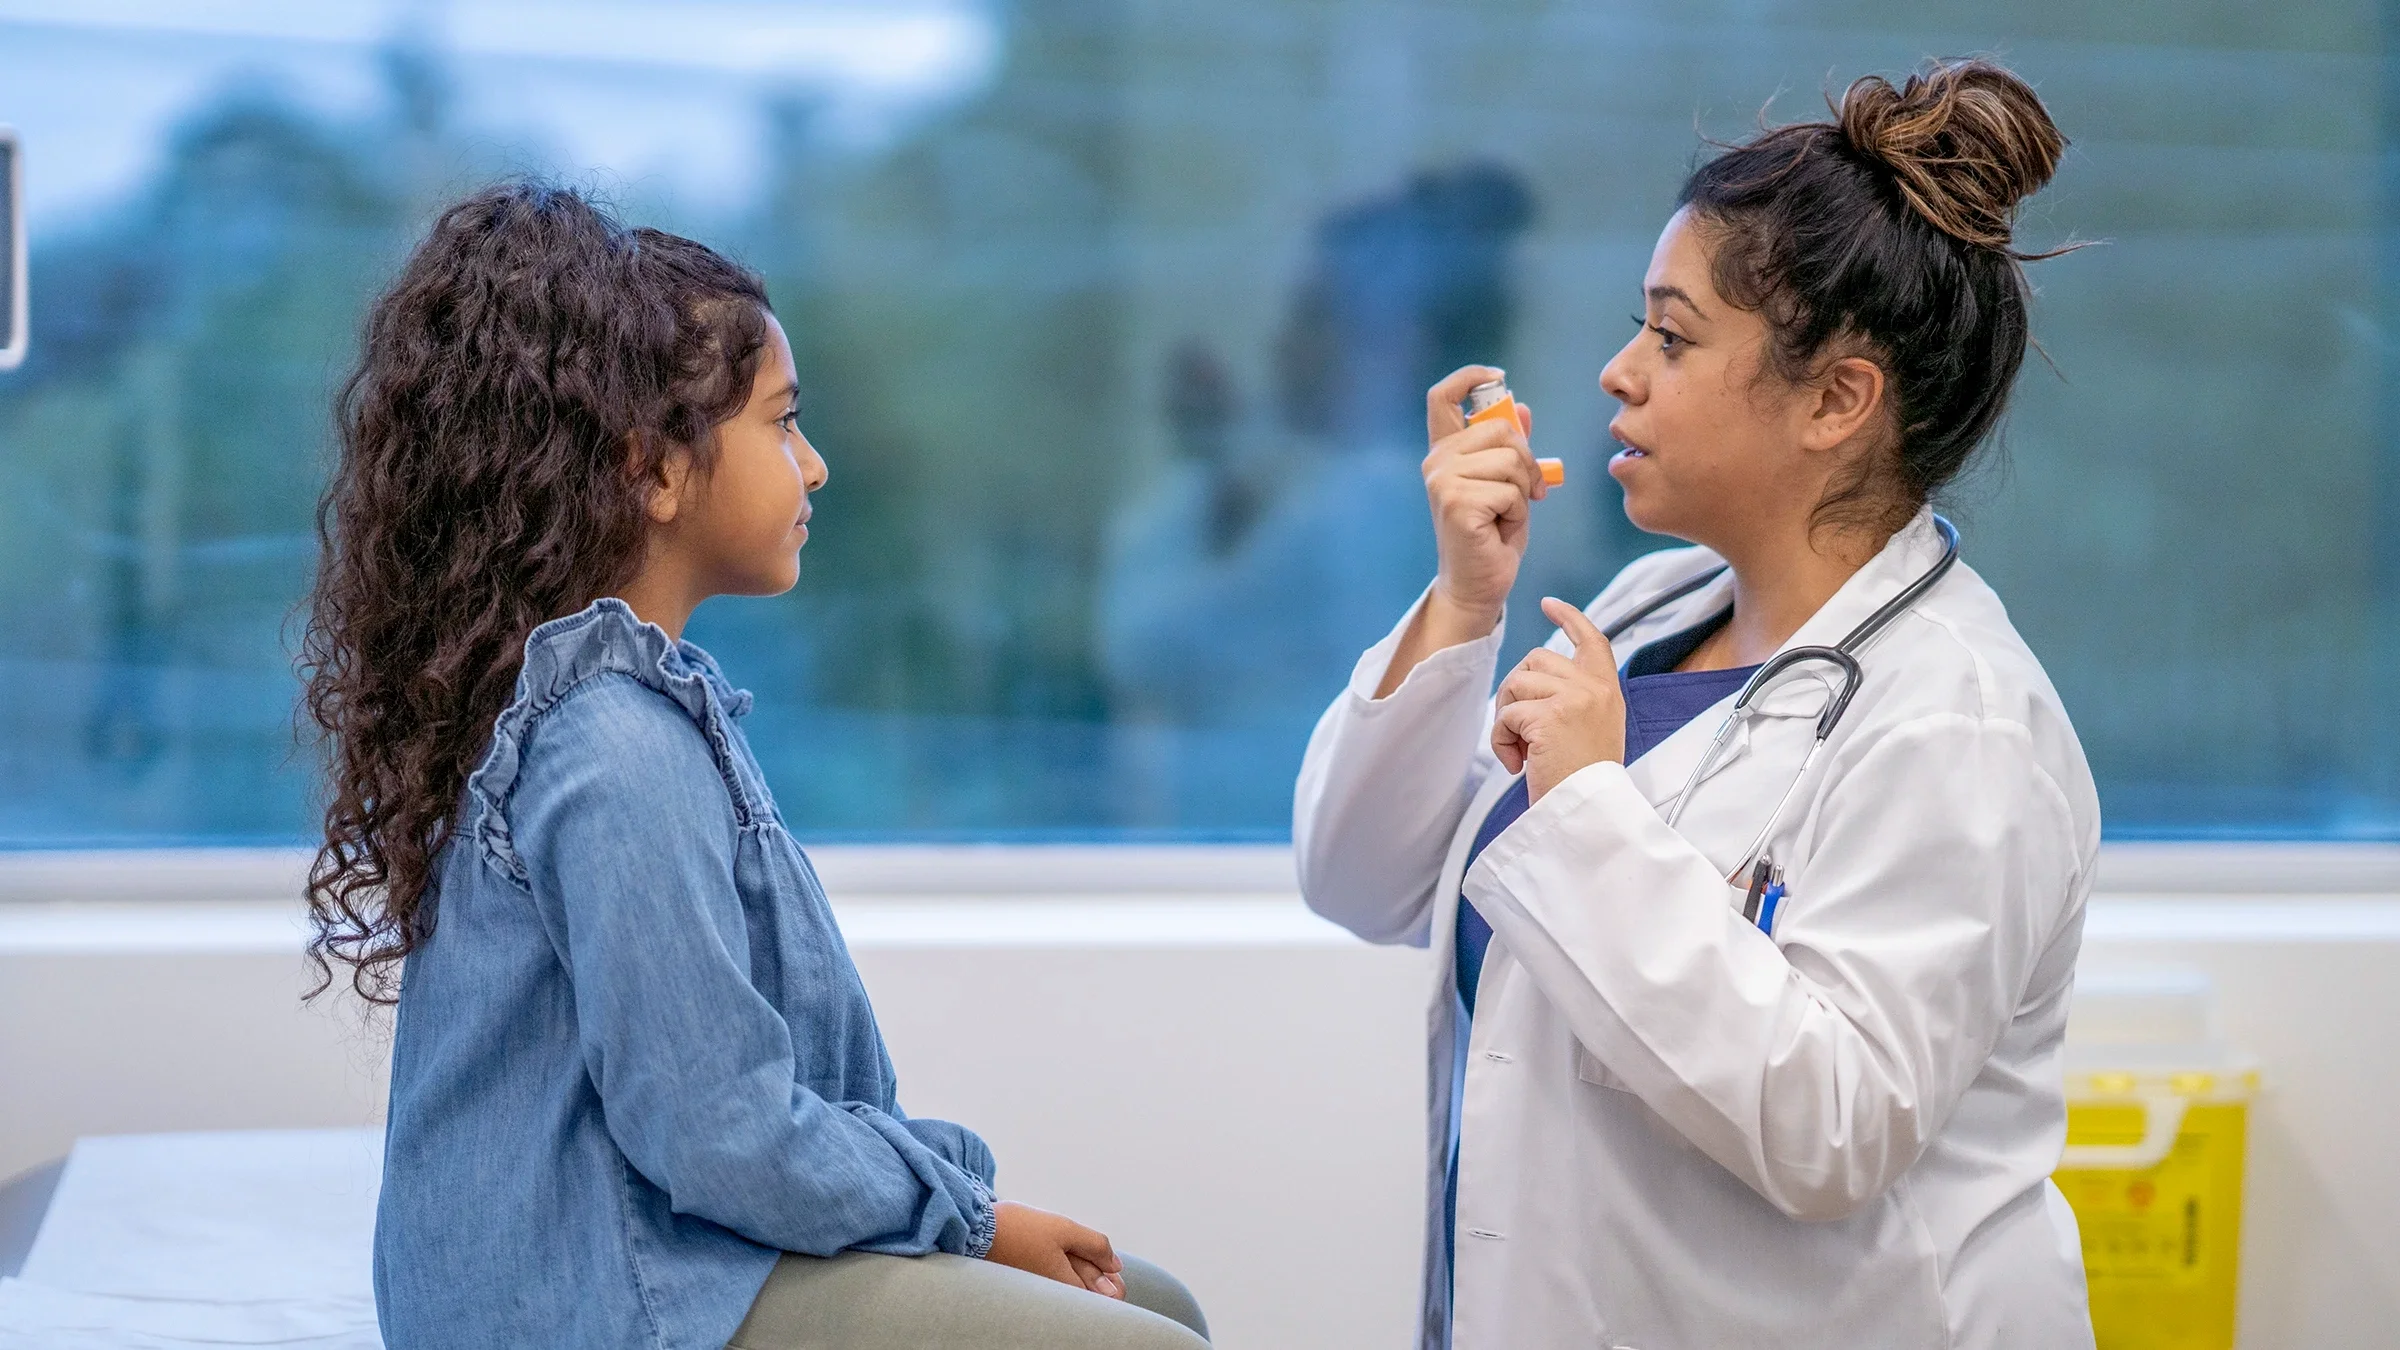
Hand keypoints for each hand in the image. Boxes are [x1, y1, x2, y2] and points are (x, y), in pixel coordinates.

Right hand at [984, 1200, 1124, 1299]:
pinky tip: (1052, 1247)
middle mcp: (1054, 1294)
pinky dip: (1061, 1262)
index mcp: (1066, 1286)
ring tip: (1065, 1243)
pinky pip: (1055, 1275)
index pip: (1106, 1299)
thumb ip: (1095, 1246)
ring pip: (1072, 1281)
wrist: (976, 1230)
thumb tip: (1115, 1264)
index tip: (1109, 1264)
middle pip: (1090, 1291)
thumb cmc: (1017, 1230)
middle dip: (1096, 1270)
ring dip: (1078, 1264)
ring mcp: (1042, 1288)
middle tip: (1083, 1248)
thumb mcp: (1064, 1229)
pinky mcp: (1030, 1279)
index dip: (1114, 1283)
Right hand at [1421, 365, 1546, 640]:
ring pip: (1511, 460)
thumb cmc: (1493, 534)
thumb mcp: (1507, 483)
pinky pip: (1509, 490)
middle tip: (1527, 492)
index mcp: (1446, 451)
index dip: (1470, 377)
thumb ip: (1510, 447)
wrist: (1478, 584)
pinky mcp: (1455, 502)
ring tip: (1506, 515)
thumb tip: (1521, 407)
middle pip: (1502, 430)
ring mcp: (1442, 481)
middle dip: (1526, 461)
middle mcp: (1437, 461)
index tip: (1499, 379)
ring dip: (1523, 491)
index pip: (1443, 397)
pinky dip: (1517, 512)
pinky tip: (1499, 528)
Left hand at [1492, 598, 1626, 802]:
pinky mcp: (1550, 716)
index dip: (1569, 618)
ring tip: (1521, 750)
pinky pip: (1507, 714)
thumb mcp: (1592, 730)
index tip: (1549, 604)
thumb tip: (1532, 680)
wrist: (1588, 814)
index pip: (1592, 639)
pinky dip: (1502, 740)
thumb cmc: (1584, 782)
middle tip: (1521, 731)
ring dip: (1507, 718)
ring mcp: (1574, 698)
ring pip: (1517, 682)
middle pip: (1536, 659)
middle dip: (1516, 690)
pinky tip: (1517, 764)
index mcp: (1609, 691)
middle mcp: (1596, 688)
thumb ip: (1574, 699)